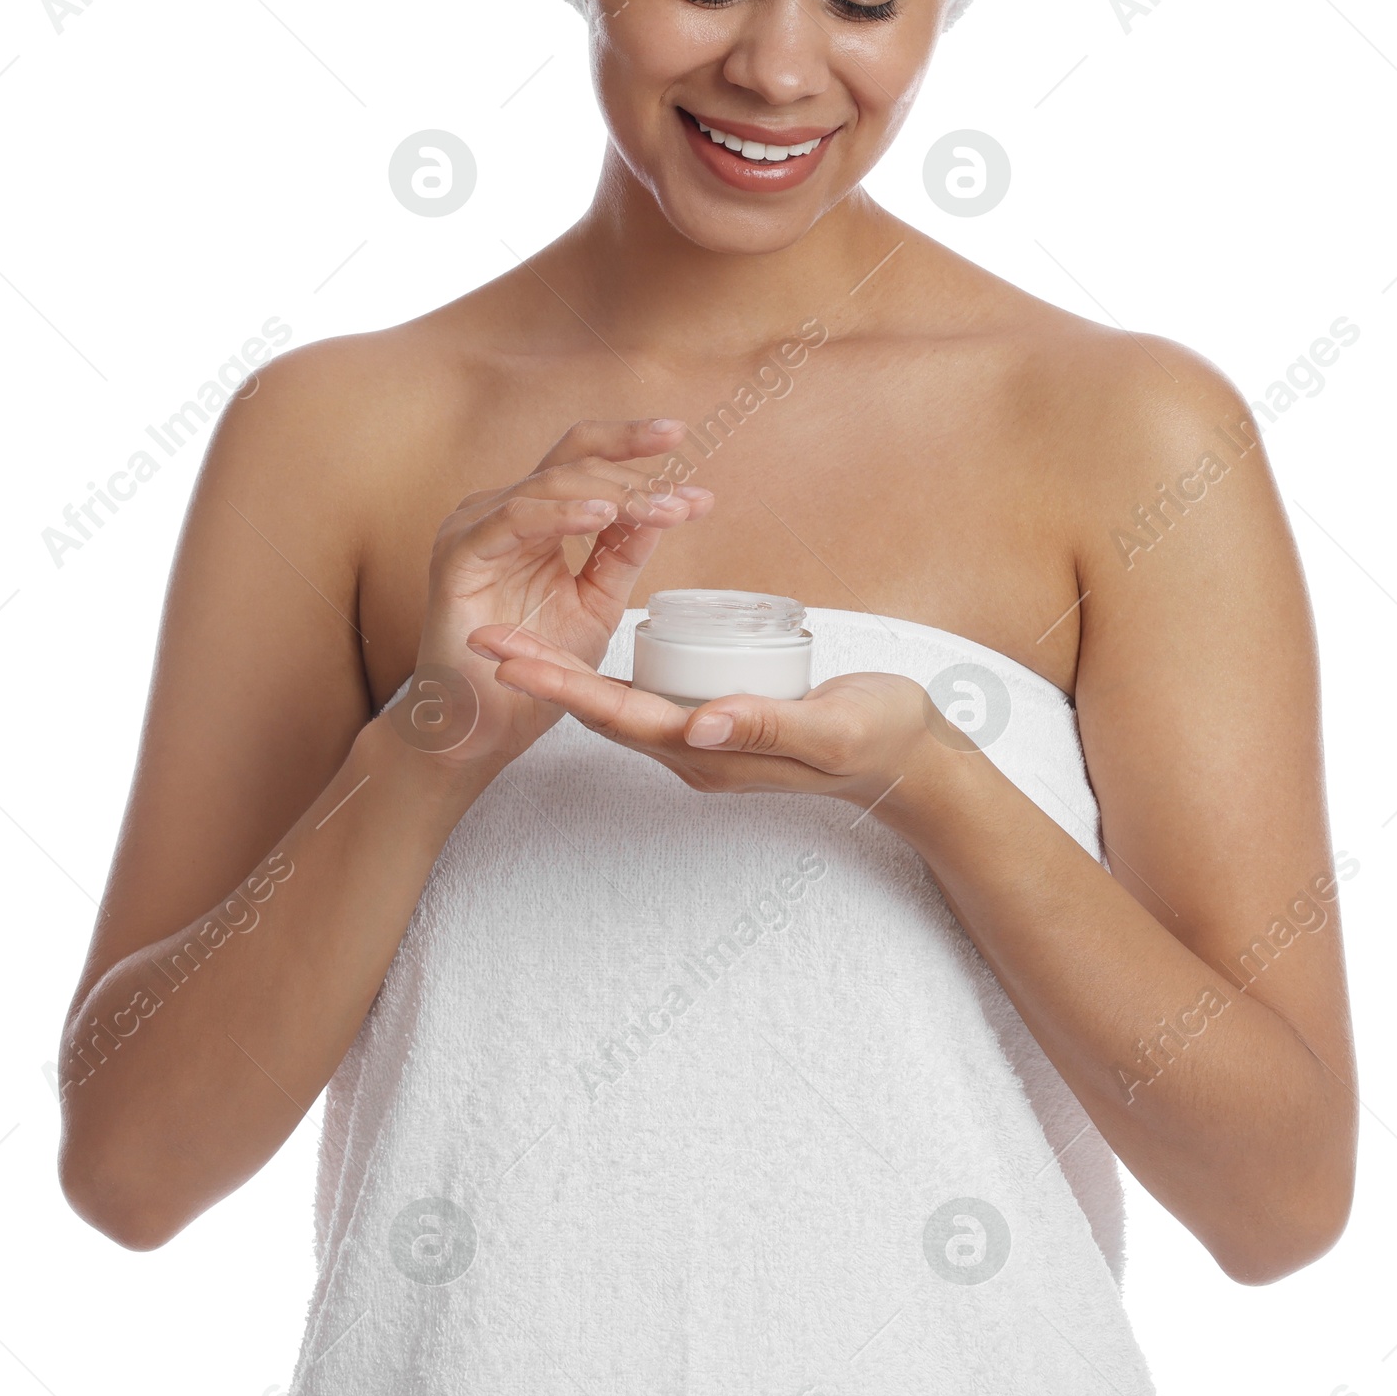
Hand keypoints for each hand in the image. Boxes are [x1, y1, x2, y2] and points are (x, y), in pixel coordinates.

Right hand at [397, 418, 712, 776]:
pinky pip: (513, 518)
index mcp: (535, 516)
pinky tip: (601, 517)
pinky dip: (560, 514)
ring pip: (551, 484)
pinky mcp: (458, 555)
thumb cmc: (532, 667)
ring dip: (614, 495)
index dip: (635, 450)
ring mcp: (475, 527)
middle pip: (571, 457)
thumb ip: (623, 554)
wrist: (482, 728)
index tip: (688, 450)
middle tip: (685, 496)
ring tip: (661, 509)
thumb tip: (669, 506)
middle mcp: (503, 510)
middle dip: (635, 466)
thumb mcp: (596, 603)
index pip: (586, 459)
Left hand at [464, 619, 971, 826]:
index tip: (507, 658)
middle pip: (603, 710)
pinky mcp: (720, 718)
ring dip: (568, 670)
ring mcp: (706, 737)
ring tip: (518, 635)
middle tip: (482, 639)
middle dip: (542, 675)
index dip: (560, 685)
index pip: (618, 716)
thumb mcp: (829, 728)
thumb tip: (695, 723)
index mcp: (709, 753)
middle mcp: (695, 749)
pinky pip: (653, 694)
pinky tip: (597, 635)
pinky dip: (614, 667)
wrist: (914, 760)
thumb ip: (767, 724)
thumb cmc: (879, 738)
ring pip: (622, 701)